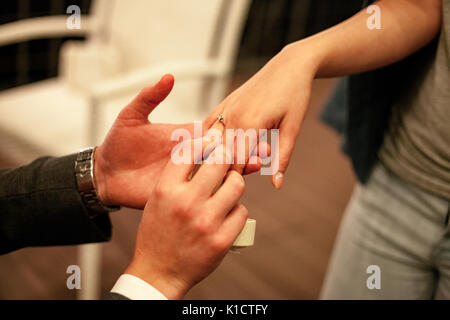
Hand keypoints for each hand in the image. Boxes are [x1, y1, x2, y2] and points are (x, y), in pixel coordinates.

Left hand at [94, 75, 264, 208]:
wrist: (105, 173)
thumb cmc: (117, 144)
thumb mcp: (131, 117)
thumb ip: (150, 97)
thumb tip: (169, 77)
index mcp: (184, 138)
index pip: (213, 133)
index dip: (231, 131)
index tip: (250, 127)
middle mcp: (190, 158)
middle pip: (222, 154)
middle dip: (242, 151)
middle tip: (262, 149)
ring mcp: (187, 177)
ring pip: (218, 174)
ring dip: (237, 170)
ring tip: (256, 166)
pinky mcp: (180, 194)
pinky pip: (203, 194)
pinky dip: (220, 192)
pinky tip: (235, 191)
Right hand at [125, 140, 247, 298]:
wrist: (158, 272)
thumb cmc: (158, 233)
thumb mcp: (157, 199)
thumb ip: (177, 176)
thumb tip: (205, 150)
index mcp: (166, 190)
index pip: (190, 150)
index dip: (206, 140)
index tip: (213, 140)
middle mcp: (186, 203)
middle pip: (220, 161)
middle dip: (226, 158)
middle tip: (226, 163)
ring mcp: (206, 222)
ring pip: (237, 184)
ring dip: (234, 184)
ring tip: (227, 190)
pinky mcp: (222, 240)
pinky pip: (241, 211)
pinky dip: (236, 211)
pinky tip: (226, 215)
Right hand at [204, 45, 319, 188]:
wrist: (290, 65)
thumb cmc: (295, 96)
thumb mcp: (292, 128)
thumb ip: (282, 158)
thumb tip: (276, 185)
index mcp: (251, 125)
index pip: (234, 164)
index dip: (234, 182)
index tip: (233, 194)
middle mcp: (233, 117)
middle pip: (219, 156)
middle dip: (222, 173)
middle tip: (223, 187)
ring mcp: (225, 109)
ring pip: (209, 143)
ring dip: (212, 158)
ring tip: (212, 172)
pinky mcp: (223, 103)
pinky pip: (206, 127)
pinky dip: (206, 141)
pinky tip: (206, 151)